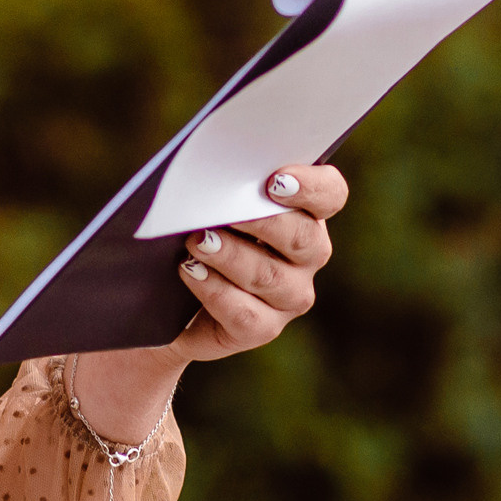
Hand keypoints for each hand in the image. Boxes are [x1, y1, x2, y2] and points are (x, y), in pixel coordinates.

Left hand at [71, 164, 347, 441]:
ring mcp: (290, 296)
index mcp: (307, 212)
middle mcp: (308, 256)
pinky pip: (245, 313)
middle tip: (222, 209)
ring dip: (230, 255)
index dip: (311, 187)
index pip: (330, 194)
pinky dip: (214, 289)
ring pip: (269, 275)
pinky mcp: (263, 328)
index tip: (275, 180)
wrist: (170, 297)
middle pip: (302, 237)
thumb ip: (226, 183)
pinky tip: (190, 271)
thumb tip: (214, 172)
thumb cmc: (198, 228)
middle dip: (262, 221)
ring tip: (196, 241)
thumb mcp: (213, 200)